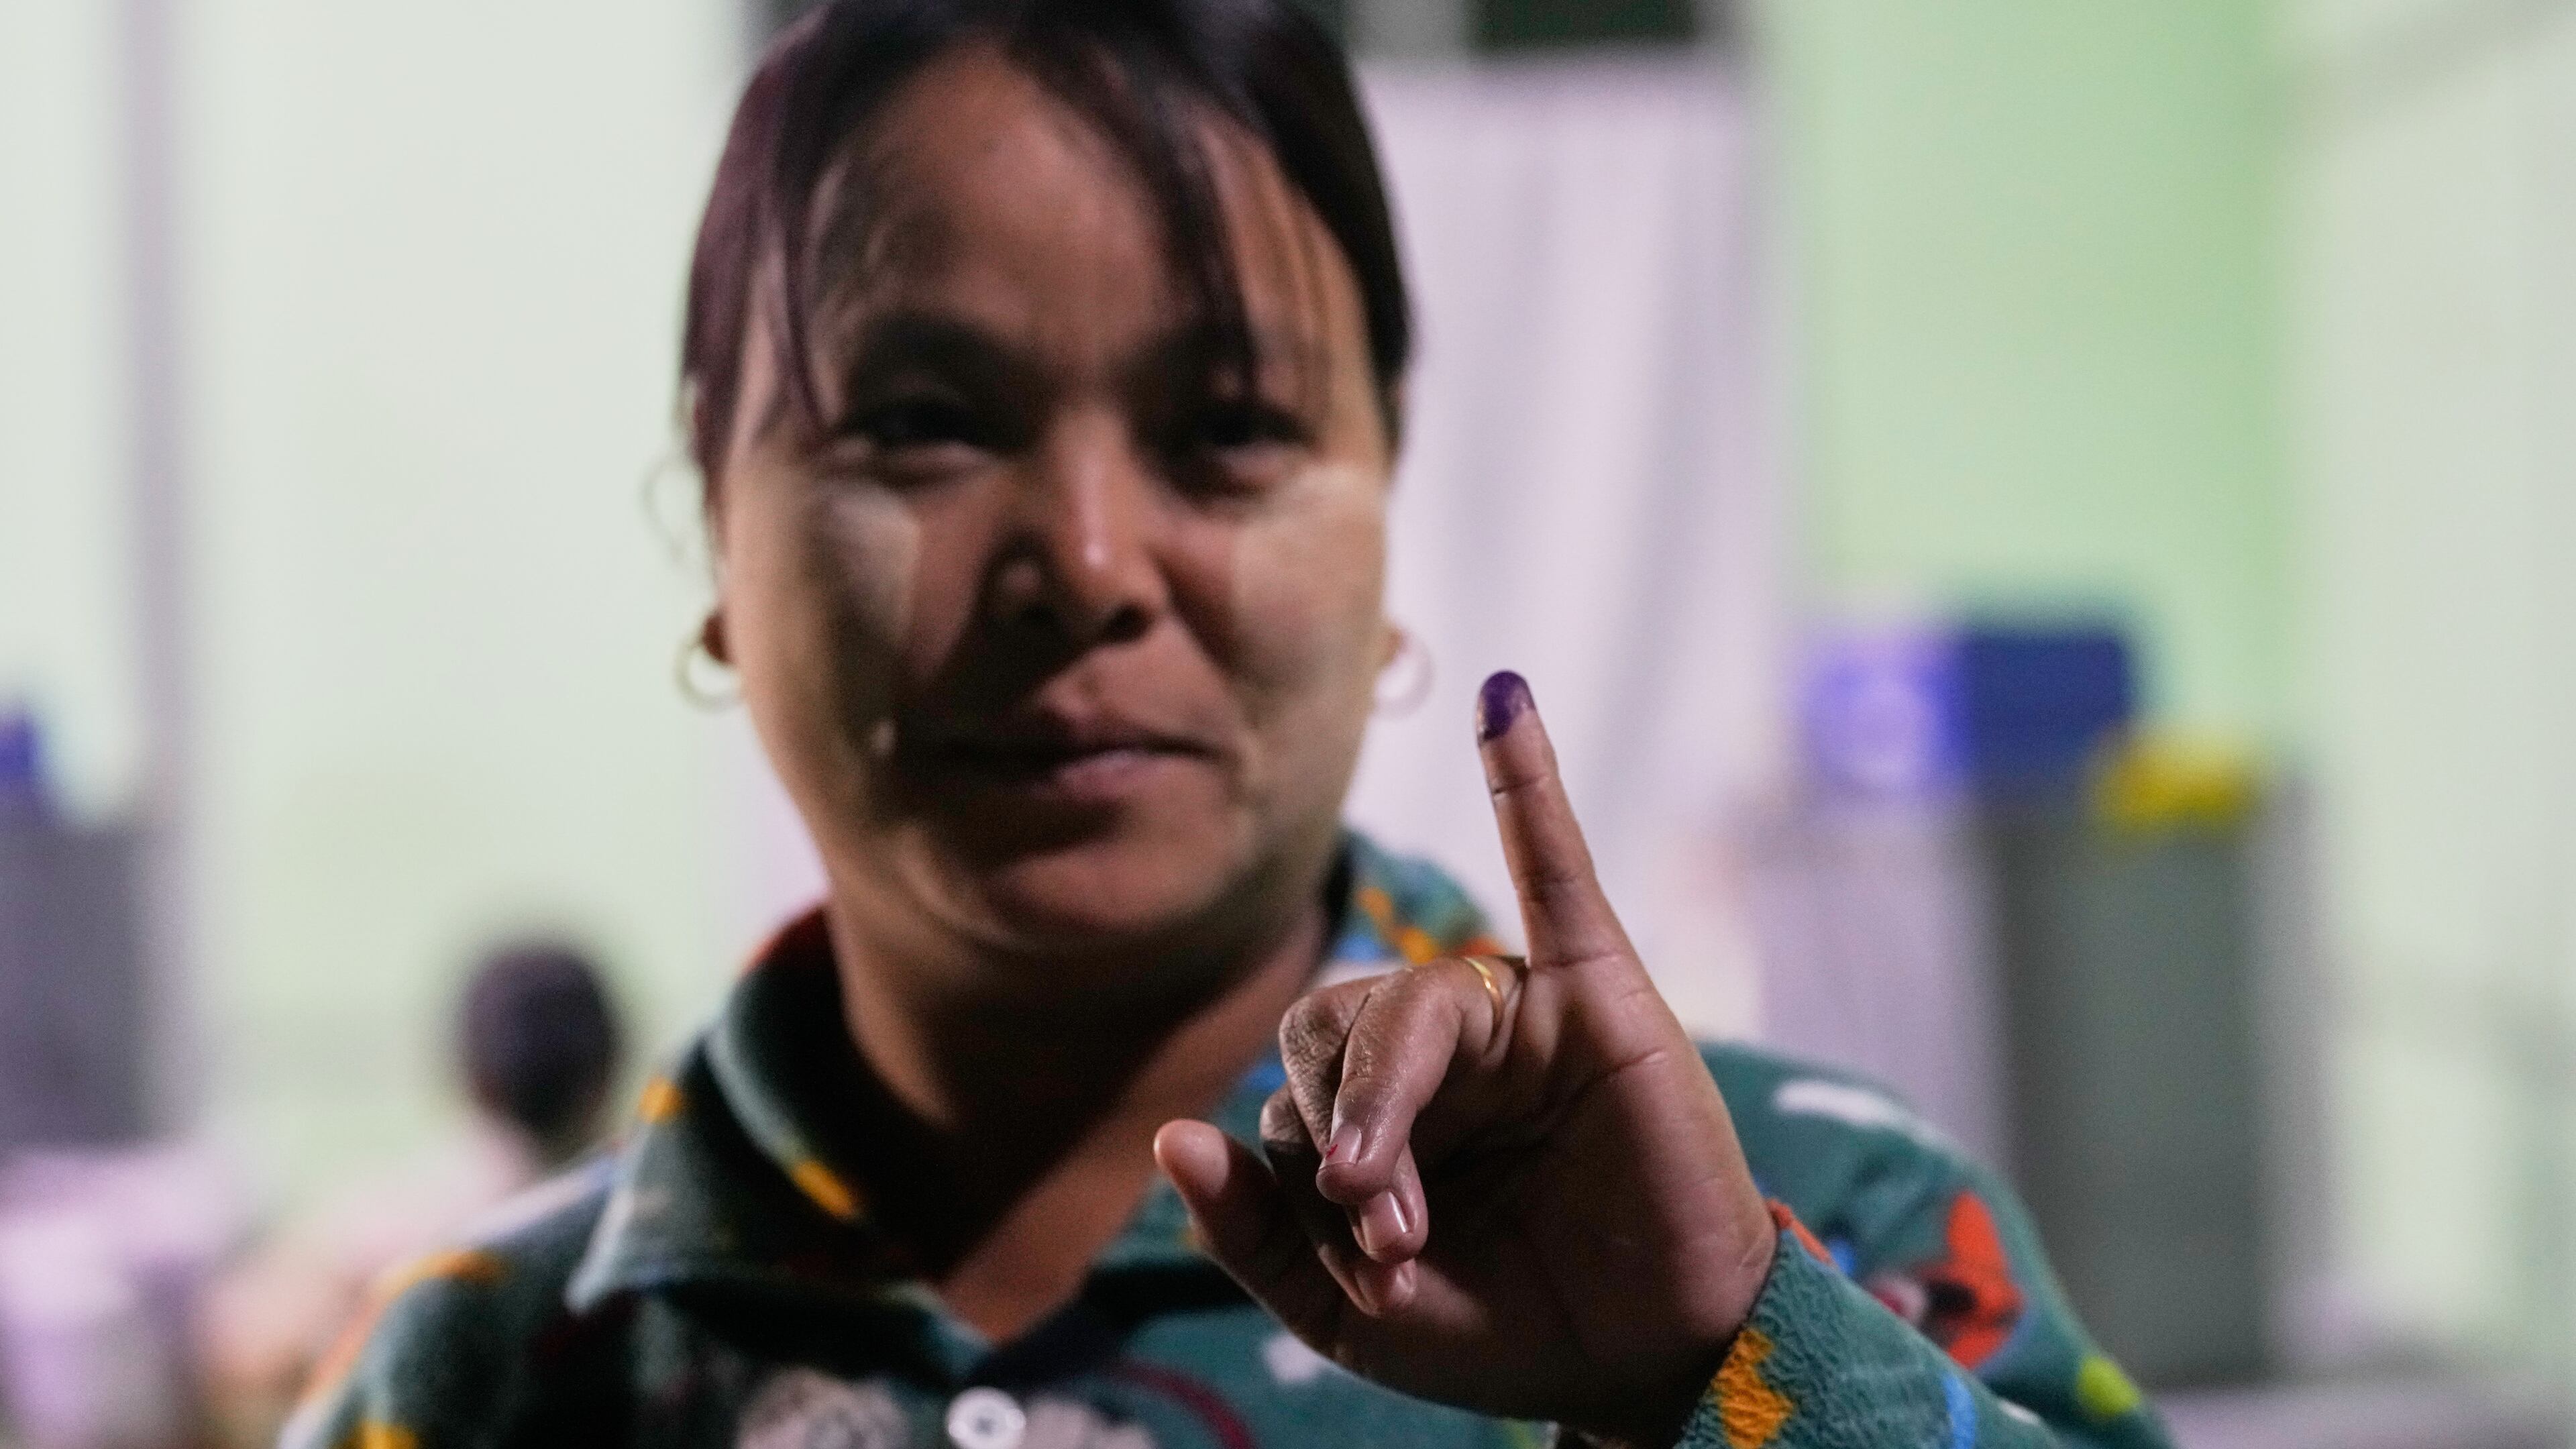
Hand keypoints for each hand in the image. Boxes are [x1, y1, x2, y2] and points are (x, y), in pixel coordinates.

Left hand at [1155, 672, 1776, 1446]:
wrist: (1653, 1360)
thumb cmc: (1508, 1329)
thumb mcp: (1346, 1312)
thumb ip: (1253, 1232)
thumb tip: (1169, 1133)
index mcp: (1374, 1112)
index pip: (1296, 1094)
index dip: (1311, 1175)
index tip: (1375, 1268)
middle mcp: (1438, 1053)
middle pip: (1341, 1031)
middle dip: (1344, 1131)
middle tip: (1383, 1231)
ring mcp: (1515, 1018)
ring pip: (1415, 1003)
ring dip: (1390, 1099)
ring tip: (1392, 1205)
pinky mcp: (1598, 995)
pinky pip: (1557, 871)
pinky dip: (1529, 783)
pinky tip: (1507, 698)